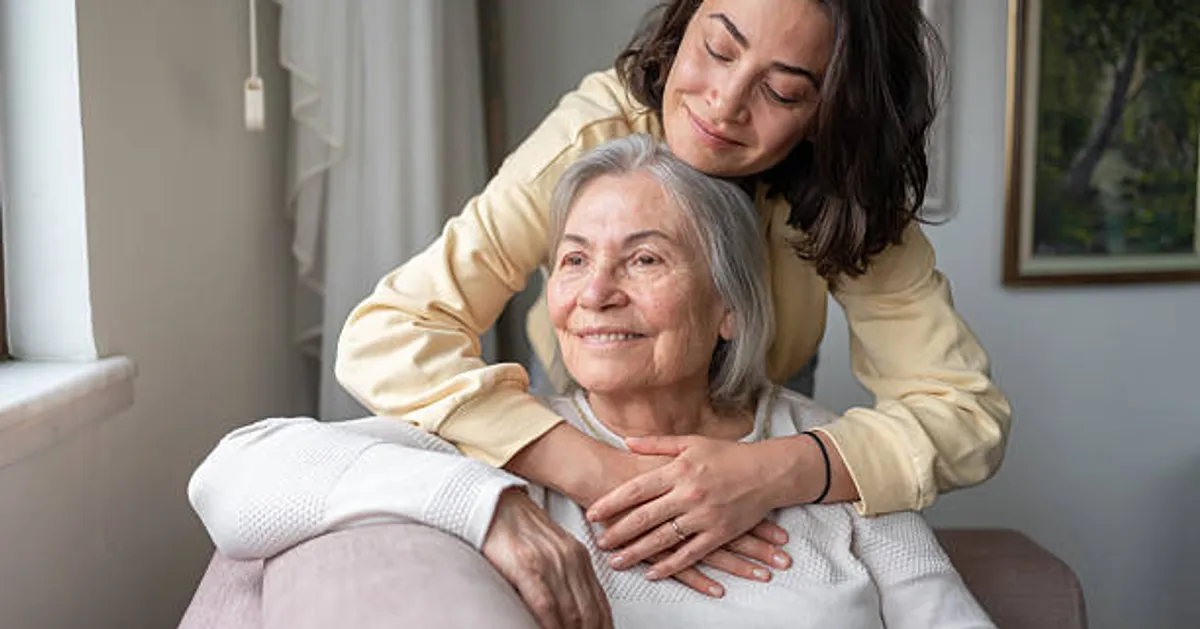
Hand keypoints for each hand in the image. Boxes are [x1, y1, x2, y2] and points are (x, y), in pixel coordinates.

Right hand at [482, 488, 612, 628]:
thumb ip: (565, 575)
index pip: (600, 604)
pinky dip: (551, 626)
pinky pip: (546, 605)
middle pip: (589, 613)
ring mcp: (550, 562)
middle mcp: (570, 559)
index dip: (604, 628)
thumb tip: (573, 612)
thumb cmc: (517, 530)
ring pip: (571, 613)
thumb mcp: (552, 549)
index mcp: (579, 556)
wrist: (493, 503)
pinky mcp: (527, 565)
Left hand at [587, 435, 789, 580]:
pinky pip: (690, 554)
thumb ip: (656, 444)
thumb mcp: (691, 442)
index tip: (592, 513)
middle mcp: (688, 494)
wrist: (768, 472)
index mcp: (679, 470)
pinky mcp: (719, 534)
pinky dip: (670, 566)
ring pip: (663, 540)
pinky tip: (652, 572)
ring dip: (636, 553)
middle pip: (644, 517)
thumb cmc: (728, 455)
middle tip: (598, 542)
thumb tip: (626, 441)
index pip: (637, 489)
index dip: (612, 503)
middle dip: (618, 532)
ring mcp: (704, 516)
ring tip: (616, 561)